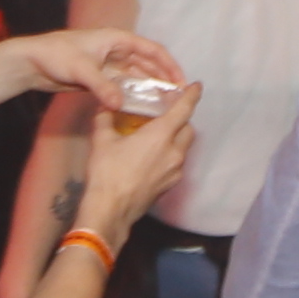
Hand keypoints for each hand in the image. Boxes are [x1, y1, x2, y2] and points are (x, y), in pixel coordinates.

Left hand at [8, 25, 185, 103]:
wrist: (31, 62)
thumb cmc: (55, 55)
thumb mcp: (81, 70)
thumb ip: (102, 87)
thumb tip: (119, 105)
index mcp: (116, 39)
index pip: (152, 49)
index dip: (169, 65)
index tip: (180, 82)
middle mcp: (116, 50)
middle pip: (147, 63)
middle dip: (162, 79)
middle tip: (176, 98)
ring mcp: (107, 65)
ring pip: (136, 76)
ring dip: (149, 88)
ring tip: (163, 105)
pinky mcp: (99, 78)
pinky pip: (122, 86)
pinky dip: (133, 95)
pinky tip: (140, 108)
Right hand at [77, 79, 198, 235]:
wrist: (110, 210)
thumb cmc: (107, 172)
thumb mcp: (102, 140)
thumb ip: (105, 118)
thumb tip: (105, 105)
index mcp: (160, 135)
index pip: (183, 110)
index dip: (191, 96)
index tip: (196, 86)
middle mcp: (174, 152)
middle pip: (188, 129)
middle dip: (182, 119)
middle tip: (168, 113)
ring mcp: (175, 172)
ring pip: (184, 148)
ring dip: (177, 138)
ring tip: (159, 136)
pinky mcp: (170, 186)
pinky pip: (176, 164)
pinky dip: (170, 155)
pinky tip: (153, 157)